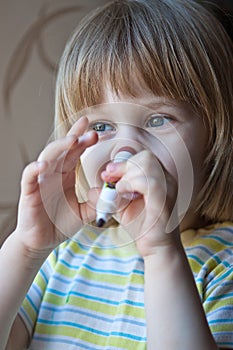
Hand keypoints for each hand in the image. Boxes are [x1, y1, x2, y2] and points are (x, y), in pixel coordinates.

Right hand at [15, 116, 97, 253]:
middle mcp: (53, 173)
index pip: (74, 152)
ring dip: (59, 147)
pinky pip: (29, 177)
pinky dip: (35, 169)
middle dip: (77, 139)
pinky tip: (44, 165)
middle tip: (91, 134)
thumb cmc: (60, 223)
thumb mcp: (84, 212)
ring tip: (72, 140)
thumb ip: (96, 202)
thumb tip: (107, 191)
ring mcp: (40, 181)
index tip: (95, 130)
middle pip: (63, 150)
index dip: (82, 139)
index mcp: (66, 175)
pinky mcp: (29, 192)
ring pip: (47, 157)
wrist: (42, 241)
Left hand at [101, 150, 179, 256]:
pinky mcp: (164, 200)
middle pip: (145, 156)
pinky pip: (148, 181)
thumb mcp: (122, 205)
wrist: (156, 248)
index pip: (143, 156)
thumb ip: (110, 194)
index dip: (123, 160)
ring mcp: (168, 188)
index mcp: (160, 176)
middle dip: (122, 165)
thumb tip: (93, 189)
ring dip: (126, 175)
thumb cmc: (142, 225)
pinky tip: (123, 195)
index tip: (108, 174)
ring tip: (118, 191)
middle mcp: (167, 179)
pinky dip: (130, 184)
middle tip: (108, 178)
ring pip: (146, 164)